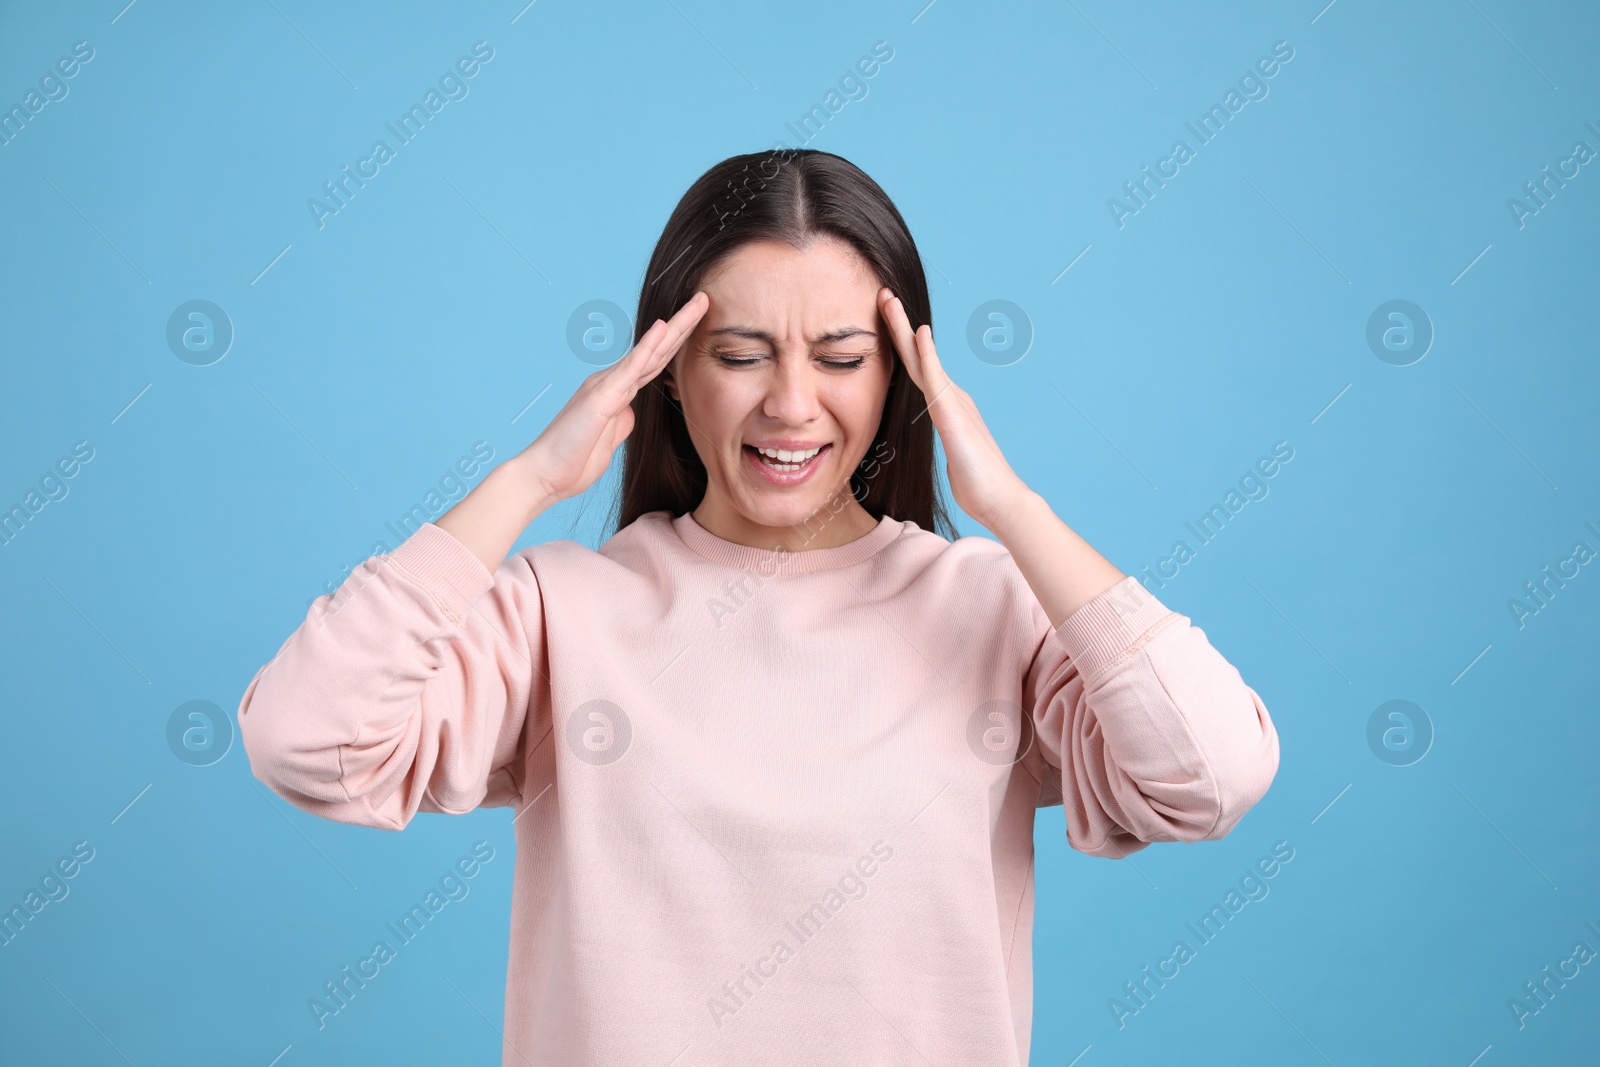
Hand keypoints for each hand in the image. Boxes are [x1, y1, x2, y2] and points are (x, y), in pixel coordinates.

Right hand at [522, 291, 708, 504]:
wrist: (544, 474)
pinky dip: (647, 347)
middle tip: (704, 300)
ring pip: (649, 351)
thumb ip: (621, 422)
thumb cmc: (573, 461)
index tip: (698, 324)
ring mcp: (606, 386)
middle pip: (656, 350)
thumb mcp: (608, 441)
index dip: (676, 343)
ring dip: (675, 326)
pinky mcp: (601, 396)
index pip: (654, 363)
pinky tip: (662, 327)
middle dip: (683, 325)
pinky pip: (630, 368)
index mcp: (616, 393)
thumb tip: (631, 413)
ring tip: (698, 303)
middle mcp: (611, 382)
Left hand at [877, 287, 1029, 530]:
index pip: (916, 369)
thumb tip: (947, 442)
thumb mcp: (953, 457)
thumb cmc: (977, 484)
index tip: (884, 318)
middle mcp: (950, 397)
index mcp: (946, 405)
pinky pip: (936, 379)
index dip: (899, 343)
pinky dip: (927, 355)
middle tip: (883, 293)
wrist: (999, 500)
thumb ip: (948, 441)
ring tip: (890, 301)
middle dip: (897, 324)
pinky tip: (919, 334)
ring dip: (904, 329)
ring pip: (922, 359)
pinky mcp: (954, 415)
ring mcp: (953, 402)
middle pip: (916, 355)